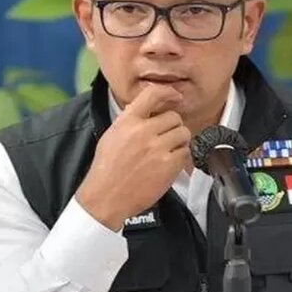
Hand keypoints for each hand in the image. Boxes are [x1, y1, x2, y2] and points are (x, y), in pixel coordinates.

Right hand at [75, 84, 191, 230]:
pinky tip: (169, 164)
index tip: (176, 97)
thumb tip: (148, 109)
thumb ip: (130, 120)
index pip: (153, 94)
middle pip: (174, 117)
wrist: (105, 198)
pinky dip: (181, 158)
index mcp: (127, 121)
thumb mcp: (112, 135)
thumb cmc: (106, 169)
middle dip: (173, 126)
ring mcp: (157, 149)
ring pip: (183, 134)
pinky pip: (185, 153)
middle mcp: (143, 131)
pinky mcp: (168, 166)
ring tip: (168, 151)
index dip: (169, 93)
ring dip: (179, 141)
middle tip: (167, 137)